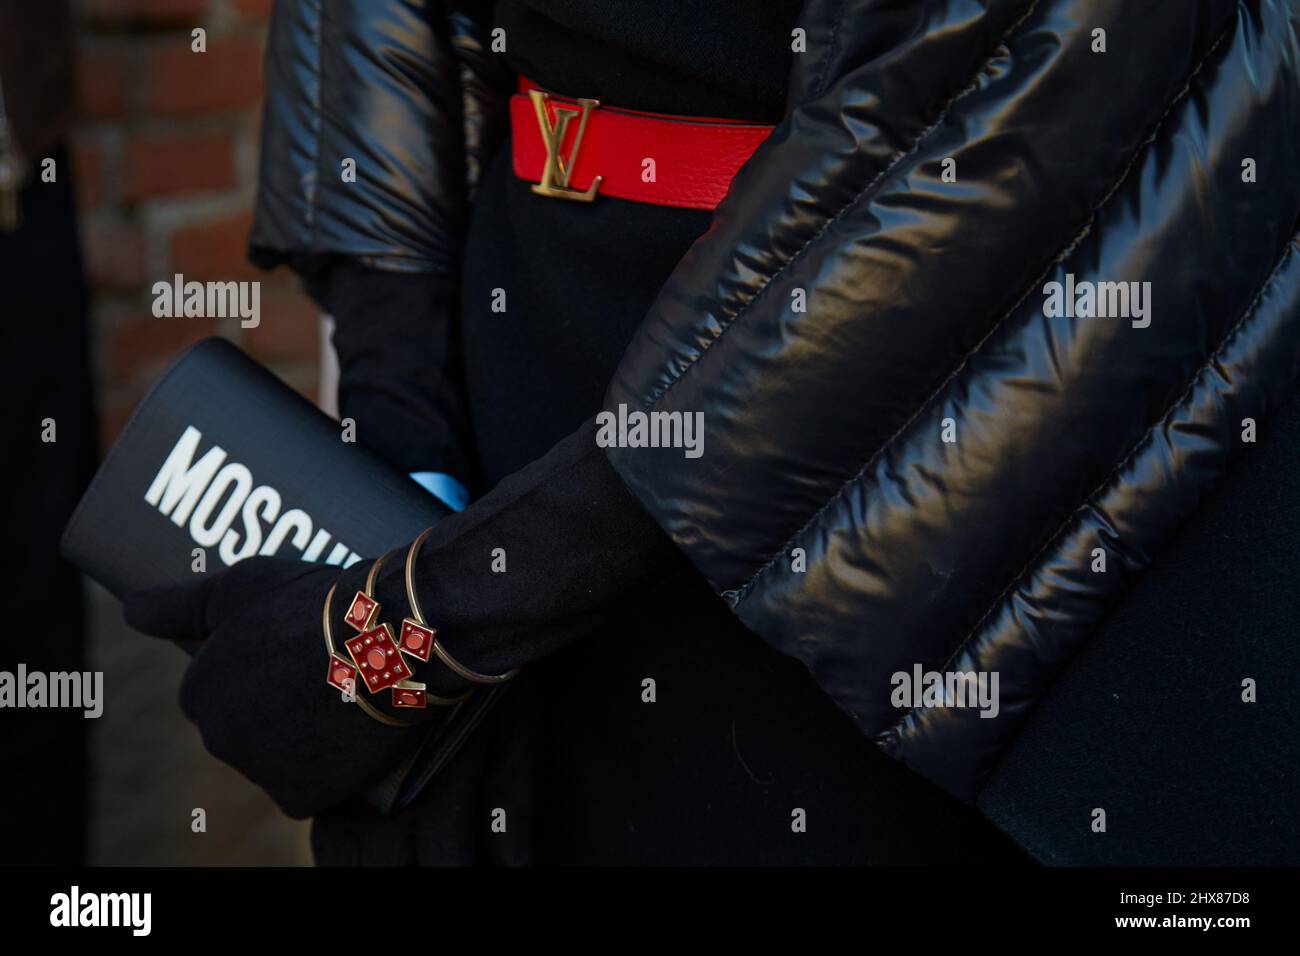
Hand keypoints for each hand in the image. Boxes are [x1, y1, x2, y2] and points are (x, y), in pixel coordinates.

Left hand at [125, 557, 430, 817]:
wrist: (387, 641)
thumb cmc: (313, 604)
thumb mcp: (240, 586)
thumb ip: (177, 605)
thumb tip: (129, 609)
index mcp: (198, 690)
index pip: (216, 689)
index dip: (256, 668)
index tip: (292, 650)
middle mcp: (217, 738)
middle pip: (245, 727)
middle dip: (275, 706)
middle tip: (321, 671)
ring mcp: (258, 772)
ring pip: (275, 758)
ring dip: (299, 737)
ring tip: (344, 696)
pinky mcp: (301, 796)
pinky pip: (307, 786)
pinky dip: (325, 767)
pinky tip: (350, 733)